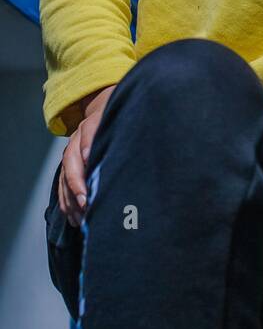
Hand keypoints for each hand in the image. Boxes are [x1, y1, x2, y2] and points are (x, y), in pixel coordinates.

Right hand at [59, 85, 116, 227]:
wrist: (104, 110)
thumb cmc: (118, 118)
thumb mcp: (123, 119)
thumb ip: (127, 128)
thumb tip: (133, 143)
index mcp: (92, 125)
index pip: (89, 133)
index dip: (89, 147)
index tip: (90, 162)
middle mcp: (78, 140)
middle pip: (71, 161)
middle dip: (76, 183)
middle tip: (85, 202)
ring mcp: (71, 153)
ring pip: (64, 177)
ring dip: (70, 198)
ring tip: (80, 217)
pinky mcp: (70, 167)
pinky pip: (63, 186)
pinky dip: (67, 203)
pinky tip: (74, 218)